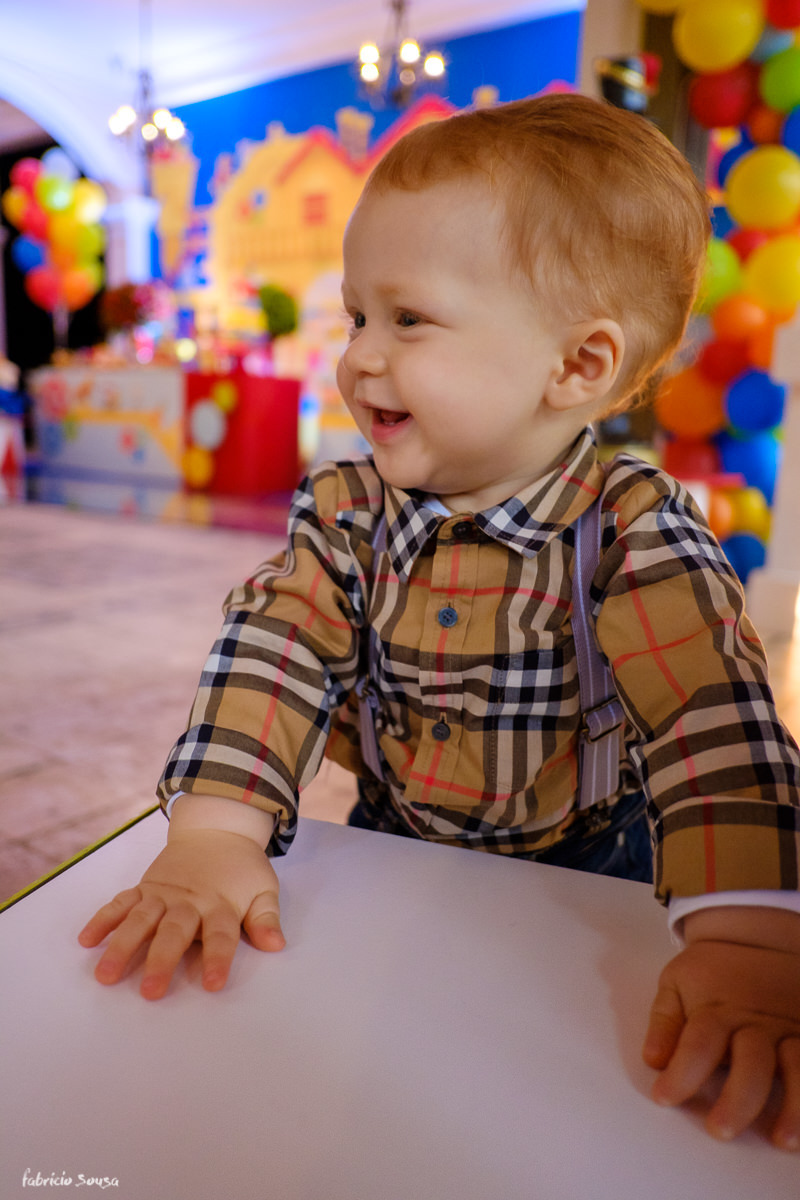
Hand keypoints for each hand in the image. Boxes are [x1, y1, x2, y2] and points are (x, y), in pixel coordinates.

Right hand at [78, 820, 283, 999]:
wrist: (217, 828)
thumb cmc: (242, 867)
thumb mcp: (263, 888)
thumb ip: (265, 918)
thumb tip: (276, 944)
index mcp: (220, 904)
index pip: (221, 935)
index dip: (217, 959)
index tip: (212, 985)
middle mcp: (189, 900)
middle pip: (174, 932)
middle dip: (161, 961)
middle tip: (149, 992)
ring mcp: (163, 893)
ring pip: (140, 920)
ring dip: (121, 946)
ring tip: (106, 975)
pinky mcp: (145, 886)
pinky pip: (121, 902)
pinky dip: (103, 919)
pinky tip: (86, 940)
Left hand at [642, 907, 799, 1149]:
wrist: (757, 936)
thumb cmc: (711, 970)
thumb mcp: (677, 982)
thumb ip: (665, 1022)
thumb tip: (653, 1060)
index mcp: (717, 1008)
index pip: (697, 1045)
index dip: (681, 1074)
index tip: (663, 1099)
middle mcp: (756, 1021)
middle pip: (750, 1062)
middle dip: (737, 1099)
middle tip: (719, 1130)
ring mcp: (790, 1028)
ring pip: (797, 1066)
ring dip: (793, 1106)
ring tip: (781, 1140)